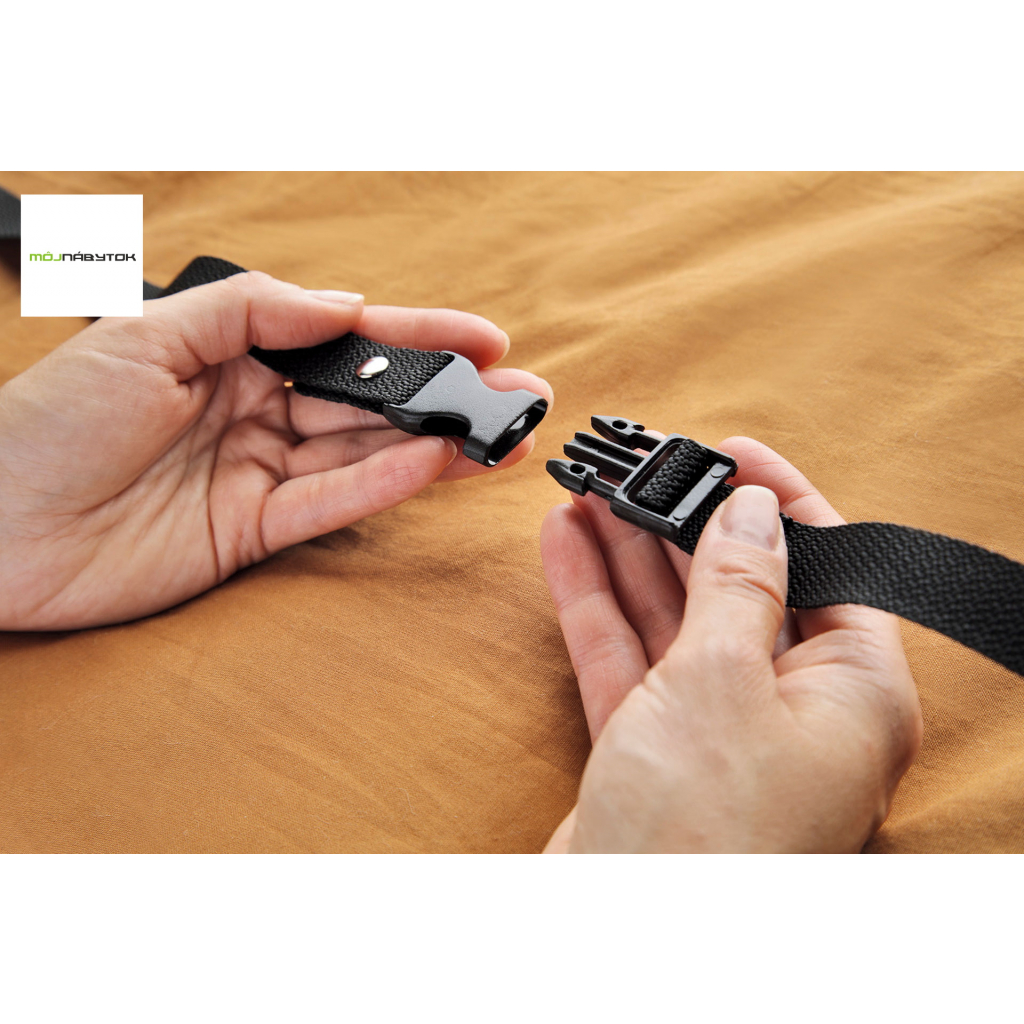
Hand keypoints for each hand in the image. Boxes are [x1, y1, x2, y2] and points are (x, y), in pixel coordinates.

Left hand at [0, 271, 550, 629]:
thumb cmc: (48, 423)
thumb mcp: (145, 336)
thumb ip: (250, 312)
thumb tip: (344, 304)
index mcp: (229, 355)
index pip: (343, 339)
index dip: (417, 334)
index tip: (484, 335)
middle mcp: (254, 411)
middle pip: (367, 399)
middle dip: (445, 393)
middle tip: (518, 392)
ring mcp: (257, 473)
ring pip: (363, 452)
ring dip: (435, 443)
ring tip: (501, 434)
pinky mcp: (253, 532)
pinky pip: (331, 503)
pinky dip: (385, 485)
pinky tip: (437, 465)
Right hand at [540, 437, 921, 852]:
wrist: (620, 939)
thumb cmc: (703, 831)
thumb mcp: (724, 678)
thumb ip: (736, 583)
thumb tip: (752, 507)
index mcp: (851, 691)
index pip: (828, 565)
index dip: (778, 500)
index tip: (729, 451)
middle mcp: (791, 708)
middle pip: (739, 586)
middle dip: (684, 523)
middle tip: (643, 466)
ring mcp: (717, 728)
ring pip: (673, 617)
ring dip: (630, 554)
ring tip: (593, 489)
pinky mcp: (654, 745)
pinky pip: (628, 655)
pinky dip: (597, 601)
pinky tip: (568, 545)